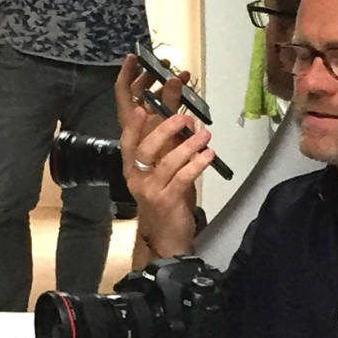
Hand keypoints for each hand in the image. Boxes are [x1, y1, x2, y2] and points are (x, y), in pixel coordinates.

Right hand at [115, 54, 212, 256]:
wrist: (167, 237)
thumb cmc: (167, 196)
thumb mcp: (167, 166)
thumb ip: (171, 143)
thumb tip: (185, 115)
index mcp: (131, 164)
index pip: (128, 135)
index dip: (133, 117)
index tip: (140, 100)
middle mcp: (134, 175)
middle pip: (143, 147)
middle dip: (163, 128)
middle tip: (184, 116)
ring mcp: (148, 190)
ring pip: (166, 162)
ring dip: (187, 145)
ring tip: (205, 134)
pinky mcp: (165, 202)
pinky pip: (182, 179)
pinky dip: (197, 164)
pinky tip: (210, 155)